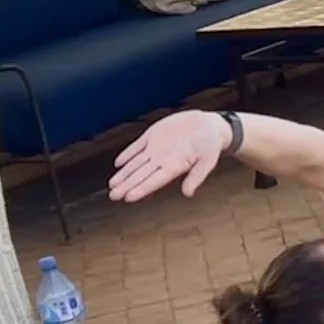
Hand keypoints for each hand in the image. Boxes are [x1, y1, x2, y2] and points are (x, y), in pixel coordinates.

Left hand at [110, 110, 232, 202]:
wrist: (210, 126)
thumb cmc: (212, 144)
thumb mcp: (208, 161)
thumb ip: (197, 177)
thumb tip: (188, 194)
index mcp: (175, 167)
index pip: (154, 181)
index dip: (141, 189)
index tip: (128, 198)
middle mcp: (162, 160)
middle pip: (141, 175)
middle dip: (126, 186)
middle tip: (113, 196)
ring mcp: (156, 148)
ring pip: (136, 163)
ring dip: (124, 174)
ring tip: (112, 185)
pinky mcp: (154, 135)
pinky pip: (137, 146)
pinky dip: (128, 154)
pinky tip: (118, 163)